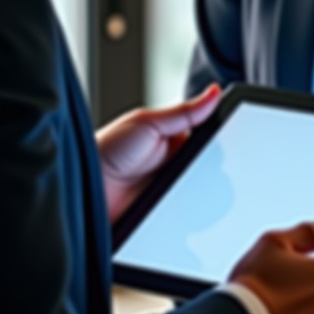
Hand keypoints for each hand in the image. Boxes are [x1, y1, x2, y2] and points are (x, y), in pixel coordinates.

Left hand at [96, 84, 221, 222]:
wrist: (83, 186)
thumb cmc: (107, 147)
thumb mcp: (148, 122)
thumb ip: (184, 112)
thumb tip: (213, 92)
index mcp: (173, 139)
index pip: (209, 141)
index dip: (220, 143)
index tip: (230, 141)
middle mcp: (175, 166)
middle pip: (210, 170)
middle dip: (213, 172)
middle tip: (201, 169)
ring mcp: (172, 192)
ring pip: (203, 197)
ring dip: (203, 196)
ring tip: (190, 190)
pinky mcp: (167, 217)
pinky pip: (190, 221)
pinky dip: (194, 219)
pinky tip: (189, 212)